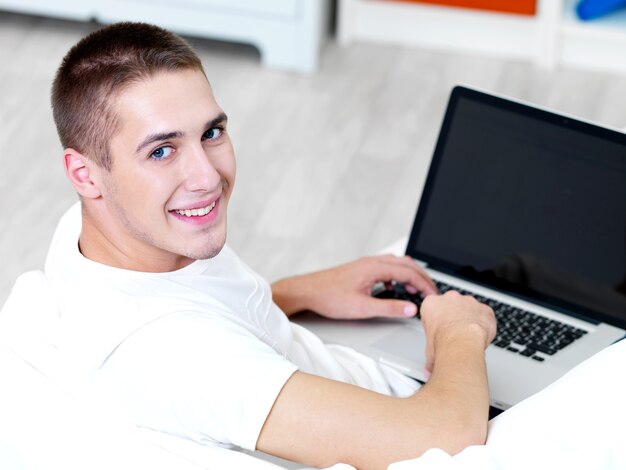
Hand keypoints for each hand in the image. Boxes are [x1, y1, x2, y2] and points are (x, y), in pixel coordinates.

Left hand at [272, 255, 437, 318]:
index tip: (433, 297)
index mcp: (375, 268)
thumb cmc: (329, 297)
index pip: (409, 272)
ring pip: (397, 263)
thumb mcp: (362, 308)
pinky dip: (398, 274)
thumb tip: (411, 308)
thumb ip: (389, 308)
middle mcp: (372, 261)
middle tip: (432, 293)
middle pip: (407, 264)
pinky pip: (387, 266)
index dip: (425, 285)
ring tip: (418, 290)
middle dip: (422, 277)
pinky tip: (396, 286)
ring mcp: (366, 263)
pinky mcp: (361, 269)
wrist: (307, 291)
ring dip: (411, 274)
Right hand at [420, 291, 496, 373]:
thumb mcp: (430, 352)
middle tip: (455, 335)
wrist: (463, 343)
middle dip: (453, 318)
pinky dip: (485, 324)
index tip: (440, 333)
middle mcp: (449, 298)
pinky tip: (481, 336)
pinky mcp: (484, 308)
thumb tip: (428, 371)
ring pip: (470, 309)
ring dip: (470, 320)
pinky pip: (485, 315)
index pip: (432, 310)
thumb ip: (430, 359)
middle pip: (452, 306)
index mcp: (431, 304)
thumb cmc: (444, 344)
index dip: (437, 323)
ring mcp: (468, 301)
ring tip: (469, 338)